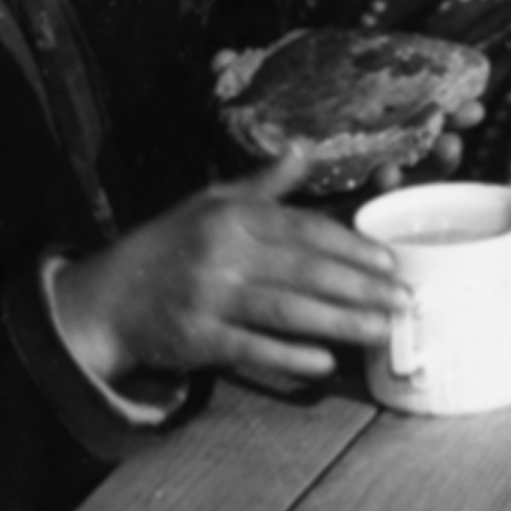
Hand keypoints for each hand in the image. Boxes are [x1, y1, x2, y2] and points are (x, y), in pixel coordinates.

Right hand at [49, 188, 406, 390]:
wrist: (105, 298)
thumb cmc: (168, 246)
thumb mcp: (210, 202)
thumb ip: (264, 184)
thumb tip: (303, 147)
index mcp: (232, 217)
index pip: (305, 231)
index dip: (351, 247)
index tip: (391, 261)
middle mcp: (222, 254)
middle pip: (305, 272)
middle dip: (360, 287)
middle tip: (404, 300)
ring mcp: (208, 298)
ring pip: (287, 311)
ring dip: (339, 322)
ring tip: (382, 330)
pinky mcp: (196, 338)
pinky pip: (250, 349)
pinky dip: (288, 357)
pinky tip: (324, 363)